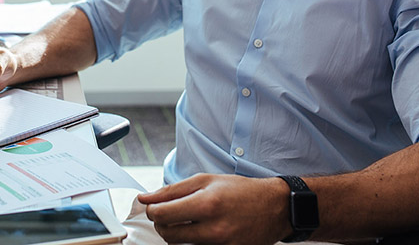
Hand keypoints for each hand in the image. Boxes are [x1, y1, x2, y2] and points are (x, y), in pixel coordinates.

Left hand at [138, 173, 289, 243]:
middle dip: (162, 223)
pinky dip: (192, 242)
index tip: (153, 207)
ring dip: (175, 234)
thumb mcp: (205, 181)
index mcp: (206, 204)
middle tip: (168, 213)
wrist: (273, 208)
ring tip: (186, 220)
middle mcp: (214, 229)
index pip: (163, 215)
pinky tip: (199, 230)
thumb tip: (145, 198)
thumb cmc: (239, 191)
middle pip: (168, 234)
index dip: (152, 211)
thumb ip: (172, 190)